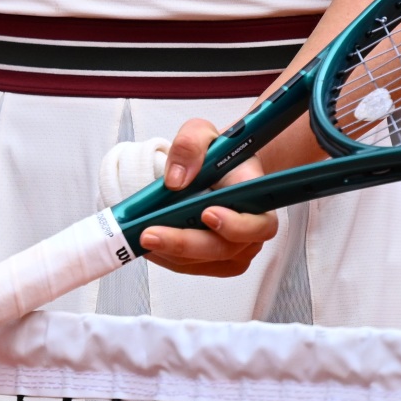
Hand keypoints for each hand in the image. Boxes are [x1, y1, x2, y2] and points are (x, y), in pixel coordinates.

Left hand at [136, 115, 279, 278]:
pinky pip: (191, 267)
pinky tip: (148, 246)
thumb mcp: (201, 133)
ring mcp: (234, 251)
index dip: (236, 225)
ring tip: (140, 237)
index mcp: (257, 199)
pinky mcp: (214, 261)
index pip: (259, 224)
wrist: (215, 170)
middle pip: (223, 249)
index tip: (207, 213)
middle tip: (150, 234)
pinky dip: (167, 258)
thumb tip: (176, 179)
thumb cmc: (216, 153)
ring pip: (203, 262)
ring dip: (170, 253)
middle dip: (184, 244)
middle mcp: (251, 231)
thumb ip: (190, 146)